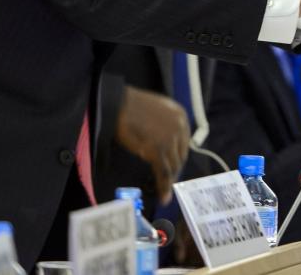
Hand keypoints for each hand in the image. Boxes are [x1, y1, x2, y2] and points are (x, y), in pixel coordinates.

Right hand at [115, 86, 189, 204]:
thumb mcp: (157, 111)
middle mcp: (180, 126)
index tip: (173, 168)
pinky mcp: (158, 150)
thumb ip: (165, 125)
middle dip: (174, 170)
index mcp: (181, 116)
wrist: (117, 104)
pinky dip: (164, 186)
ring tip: (165, 192)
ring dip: (169, 181)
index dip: (178, 157)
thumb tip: (165, 143)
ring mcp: (170, 138)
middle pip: (180, 155)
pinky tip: (163, 196)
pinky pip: (163, 172)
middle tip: (167, 181)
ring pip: (173, 166)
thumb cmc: (130, 107)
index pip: (183, 142)